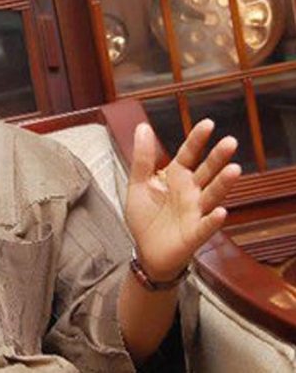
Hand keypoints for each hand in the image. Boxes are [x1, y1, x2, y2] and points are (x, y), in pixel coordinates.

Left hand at [124, 120, 240, 281]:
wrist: (146, 251)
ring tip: (234, 170)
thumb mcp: (139, 184)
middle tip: (230, 142)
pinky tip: (221, 211)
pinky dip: (213, 219)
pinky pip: (206, 226)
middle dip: (218, 158)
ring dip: (223, 184)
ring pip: (212, 195)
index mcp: (176, 177)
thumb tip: (142, 126)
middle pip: (206, 172)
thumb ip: (142, 158)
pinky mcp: (194, 233)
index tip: (208, 123)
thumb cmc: (146, 217)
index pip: (188, 154)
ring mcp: (195, 212)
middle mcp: (191, 192)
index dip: (197, 140)